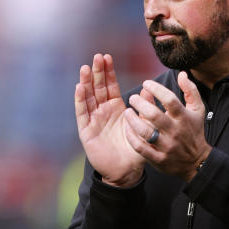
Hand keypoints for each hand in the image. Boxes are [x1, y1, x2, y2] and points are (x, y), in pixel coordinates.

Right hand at [74, 53, 146, 187]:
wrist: (125, 172)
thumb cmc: (134, 150)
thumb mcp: (143, 127)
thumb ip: (145, 109)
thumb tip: (149, 91)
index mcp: (116, 109)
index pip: (110, 86)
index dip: (108, 72)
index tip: (107, 57)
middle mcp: (103, 111)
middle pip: (98, 88)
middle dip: (97, 72)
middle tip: (97, 56)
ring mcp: (93, 120)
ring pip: (88, 97)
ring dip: (86, 82)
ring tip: (86, 67)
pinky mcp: (86, 130)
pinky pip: (82, 113)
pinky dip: (80, 100)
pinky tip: (80, 87)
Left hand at [124, 71, 211, 181]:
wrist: (196, 161)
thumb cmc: (193, 130)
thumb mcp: (197, 110)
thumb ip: (190, 90)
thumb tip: (181, 73)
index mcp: (184, 117)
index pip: (169, 100)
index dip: (156, 89)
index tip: (146, 83)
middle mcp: (175, 131)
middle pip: (154, 115)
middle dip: (140, 104)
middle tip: (132, 98)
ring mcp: (166, 146)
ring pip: (145, 132)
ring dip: (132, 120)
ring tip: (127, 112)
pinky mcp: (158, 159)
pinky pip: (140, 148)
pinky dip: (131, 137)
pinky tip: (127, 128)